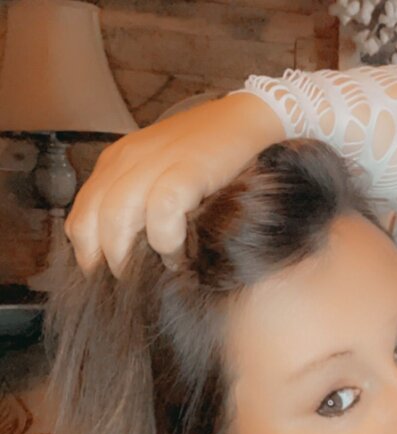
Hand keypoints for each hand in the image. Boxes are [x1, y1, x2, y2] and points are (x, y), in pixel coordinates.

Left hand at [65, 91, 285, 277]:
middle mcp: (126, 161)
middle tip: (131, 283)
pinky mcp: (186, 168)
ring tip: (155, 269)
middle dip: (107, 262)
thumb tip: (126, 258)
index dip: (89, 256)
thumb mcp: (159, 176)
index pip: (80, 218)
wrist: (248, 120)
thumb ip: (137, 208)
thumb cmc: (207, 157)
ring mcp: (154, 162)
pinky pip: (161, 211)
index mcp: (115, 164)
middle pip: (90, 223)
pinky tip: (179, 253)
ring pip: (116, 219)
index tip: (109, 278)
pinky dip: (167, 240)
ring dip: (132, 256)